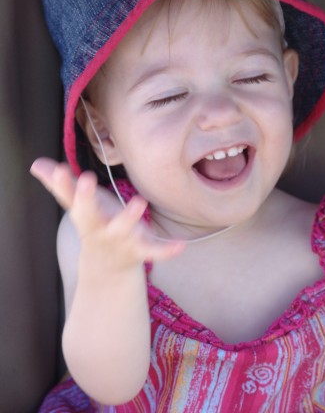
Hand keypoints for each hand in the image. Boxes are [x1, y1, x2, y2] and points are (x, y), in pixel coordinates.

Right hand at [30, 158, 183, 271]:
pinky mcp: (140, 249)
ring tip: (139, 201)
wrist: (107, 268)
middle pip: (88, 216)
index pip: (70, 197)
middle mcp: (99, 228)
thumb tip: (37, 163)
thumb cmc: (94, 224)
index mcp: (84, 215)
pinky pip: (154, 251)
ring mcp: (120, 240)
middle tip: (86, 178)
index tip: (60, 168)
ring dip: (128, 217)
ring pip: (123, 230)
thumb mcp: (77, 206)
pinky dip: (166, 250)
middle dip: (86, 199)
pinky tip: (180, 245)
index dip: (64, 183)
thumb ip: (60, 184)